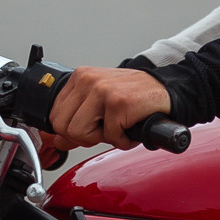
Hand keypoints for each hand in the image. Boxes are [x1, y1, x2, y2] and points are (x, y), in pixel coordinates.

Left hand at [46, 66, 172, 150]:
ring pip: (78, 133)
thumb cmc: (133, 98)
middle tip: (106, 129)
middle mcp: (87, 80)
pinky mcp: (118, 102)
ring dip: (102, 138)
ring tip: (118, 127)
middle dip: (84, 137)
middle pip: (62, 126)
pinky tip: (131, 127)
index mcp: (79, 78)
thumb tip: (55, 141)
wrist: (164, 90)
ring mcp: (101, 90)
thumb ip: (76, 122)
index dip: (71, 131)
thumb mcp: (98, 106)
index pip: (54, 116)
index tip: (91, 128)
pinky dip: (124, 140)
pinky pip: (109, 136)